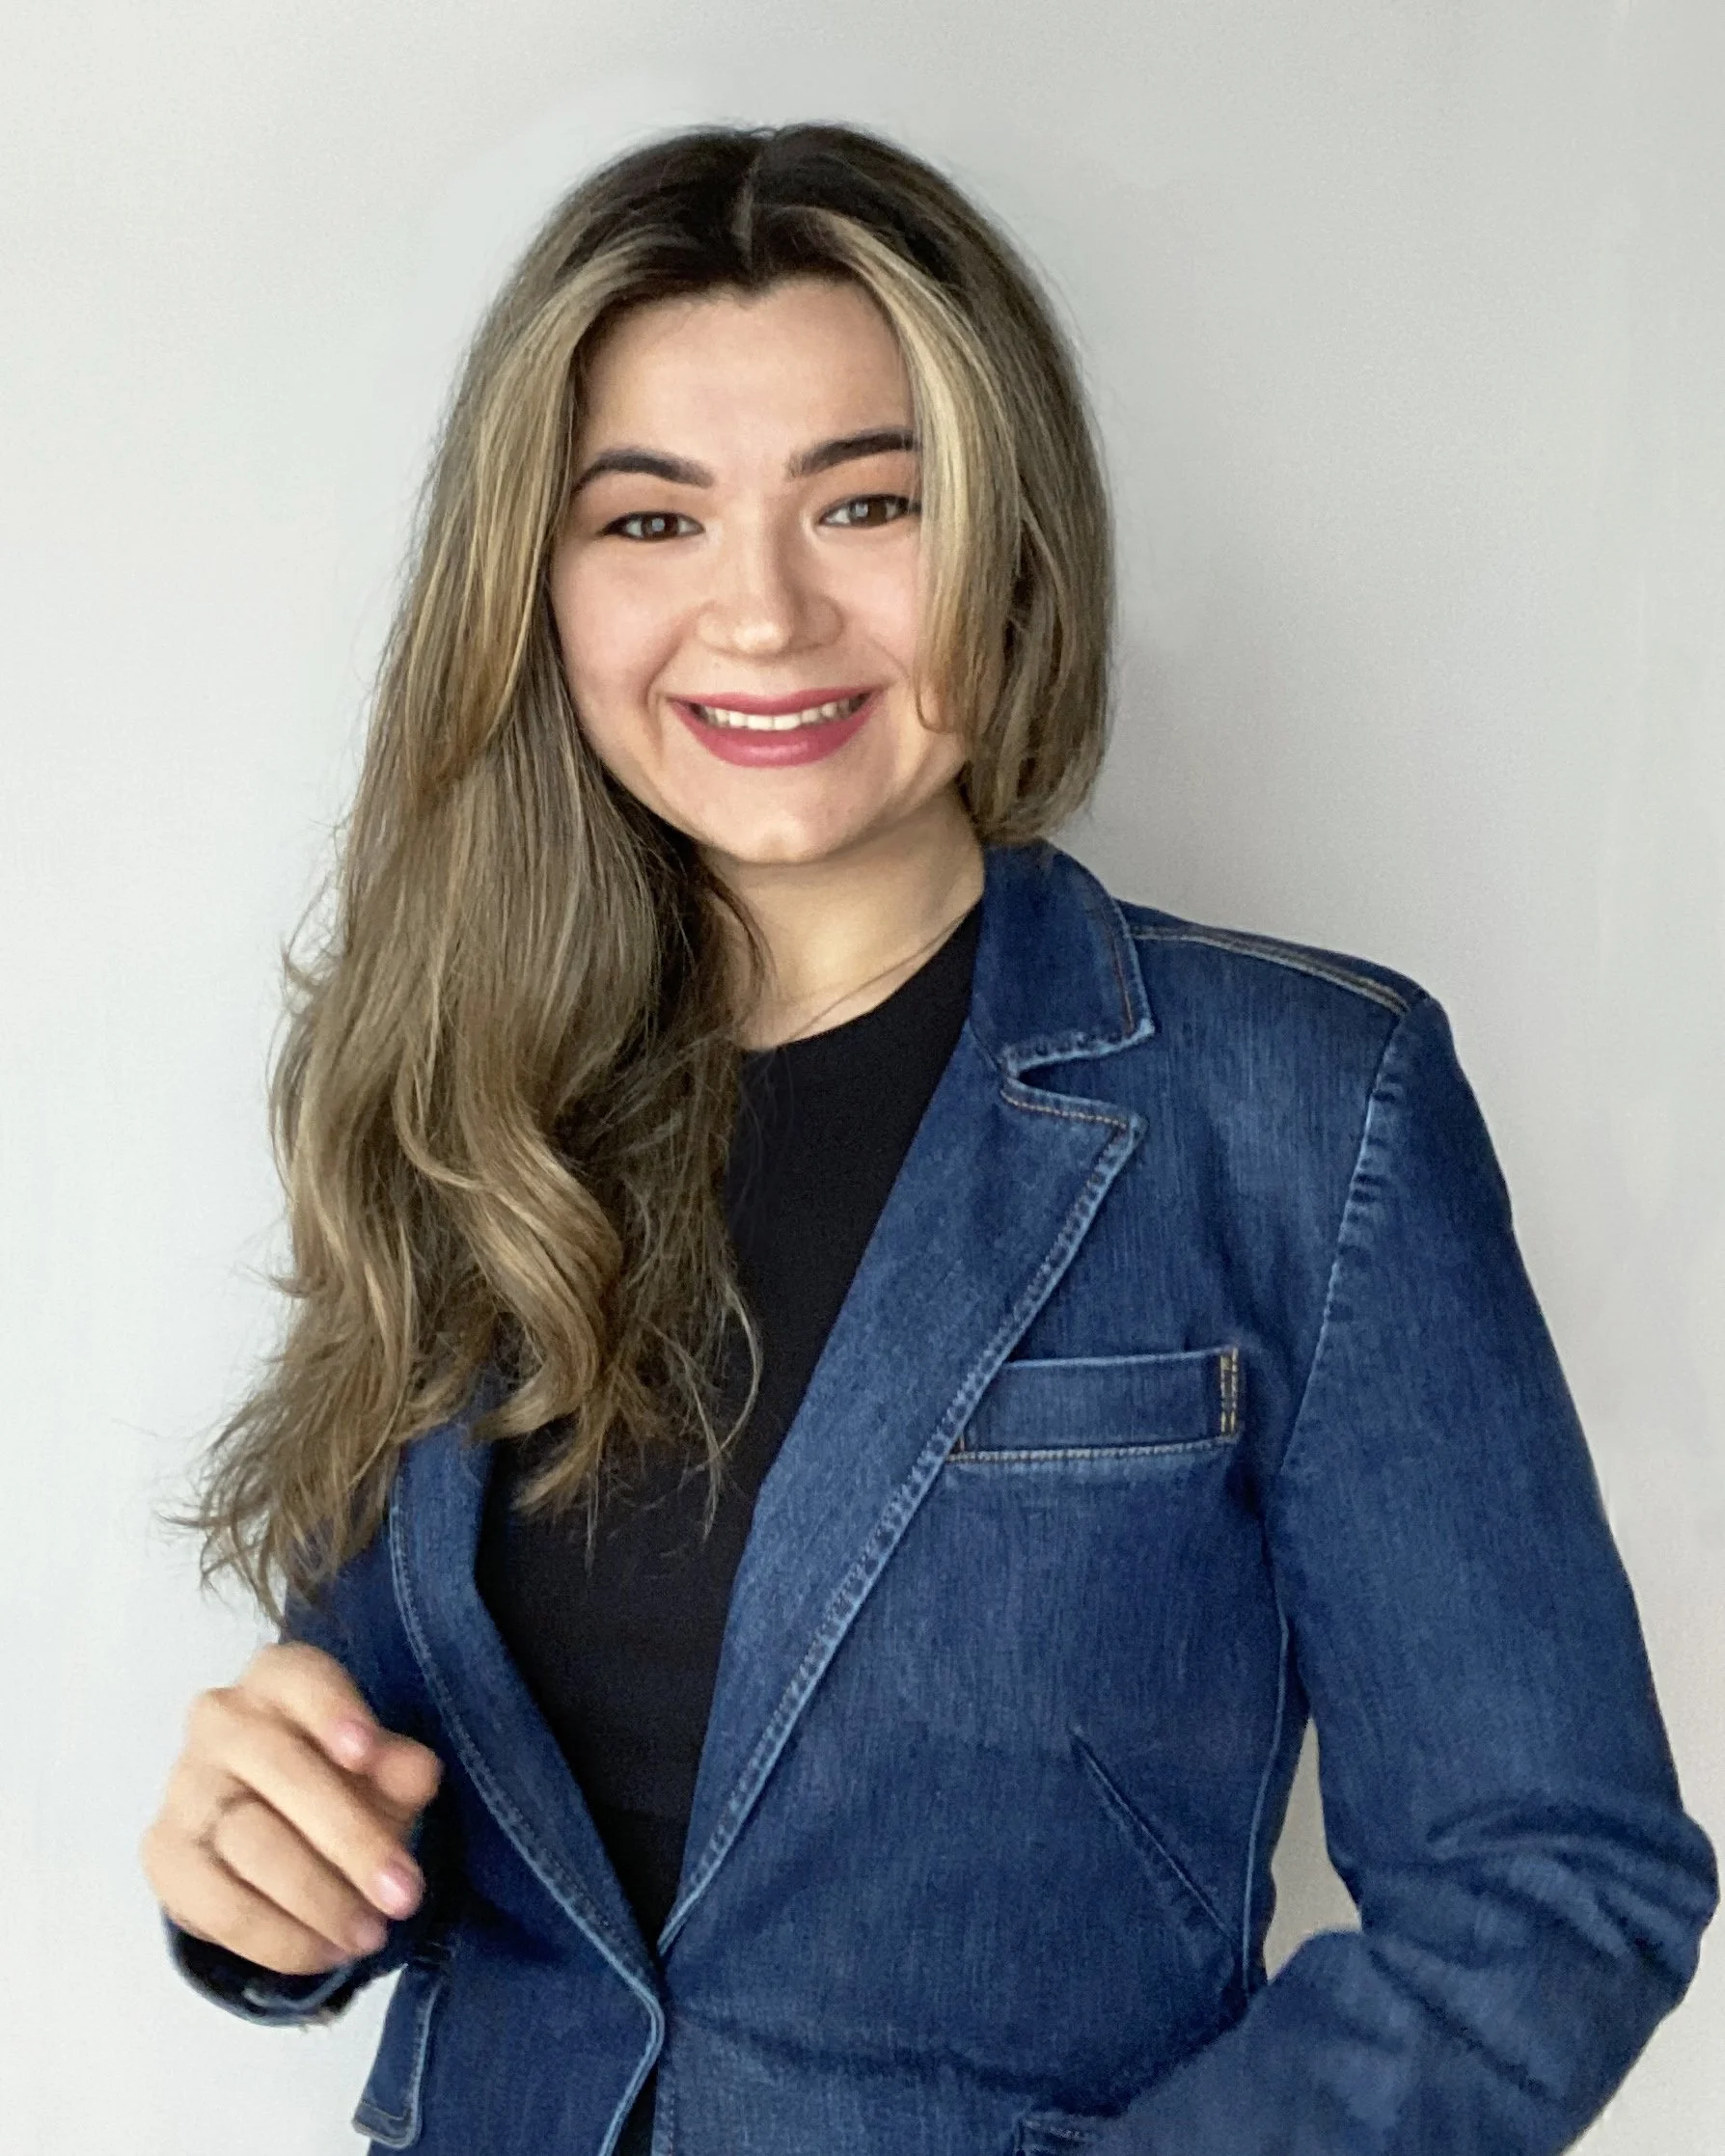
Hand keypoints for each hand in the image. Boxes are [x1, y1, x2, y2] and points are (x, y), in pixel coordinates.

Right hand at [142, 1641, 443, 1976]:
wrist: (272, 1827)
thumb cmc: (338, 1779)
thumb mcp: (381, 1770)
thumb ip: (400, 1767)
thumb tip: (416, 1772)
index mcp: (278, 1680)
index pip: (299, 1678)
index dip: (331, 1711)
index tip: (366, 1751)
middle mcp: (221, 1720)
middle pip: (283, 1770)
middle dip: (352, 1838)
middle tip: (404, 1893)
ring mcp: (185, 1786)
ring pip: (252, 1842)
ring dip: (320, 1898)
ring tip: (370, 1933)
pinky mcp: (165, 1854)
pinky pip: (218, 1904)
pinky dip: (277, 1938)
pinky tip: (323, 1951)